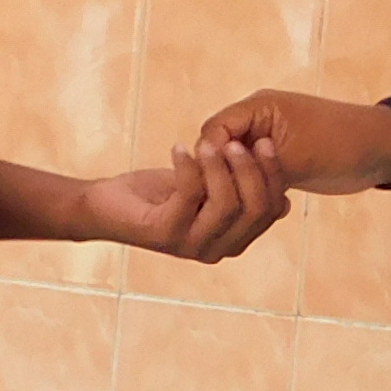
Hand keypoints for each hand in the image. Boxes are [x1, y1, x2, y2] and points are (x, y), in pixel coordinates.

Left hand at [78, 134, 290, 261]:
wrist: (106, 206)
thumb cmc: (159, 195)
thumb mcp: (208, 191)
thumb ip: (240, 194)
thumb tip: (284, 200)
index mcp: (233, 240)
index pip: (271, 211)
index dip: (274, 176)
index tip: (265, 141)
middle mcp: (216, 250)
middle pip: (255, 210)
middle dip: (252, 170)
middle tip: (236, 141)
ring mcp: (190, 245)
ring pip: (227, 205)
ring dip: (220, 166)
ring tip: (207, 142)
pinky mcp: (164, 234)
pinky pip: (189, 195)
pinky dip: (188, 166)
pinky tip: (179, 148)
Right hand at [193, 86, 390, 194]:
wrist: (383, 151)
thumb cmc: (342, 143)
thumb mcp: (295, 154)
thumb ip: (254, 165)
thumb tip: (215, 178)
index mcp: (257, 107)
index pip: (212, 132)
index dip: (211, 160)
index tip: (218, 185)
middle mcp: (257, 122)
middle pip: (219, 151)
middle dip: (223, 177)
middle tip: (232, 202)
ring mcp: (268, 143)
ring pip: (235, 169)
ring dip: (241, 188)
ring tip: (254, 205)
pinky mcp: (279, 163)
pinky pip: (253, 179)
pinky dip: (256, 193)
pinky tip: (269, 207)